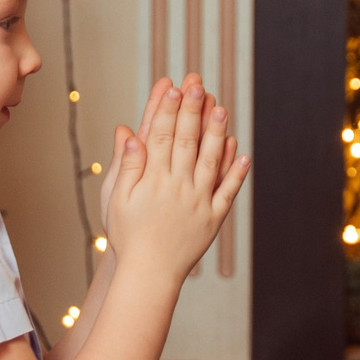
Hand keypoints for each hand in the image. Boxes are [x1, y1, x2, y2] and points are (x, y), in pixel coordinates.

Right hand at [103, 73, 249, 283]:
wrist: (149, 273)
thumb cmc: (128, 235)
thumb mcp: (116, 199)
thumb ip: (126, 165)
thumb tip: (128, 133)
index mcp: (153, 180)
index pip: (160, 137)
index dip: (167, 110)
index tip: (174, 88)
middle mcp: (178, 187)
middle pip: (187, 142)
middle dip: (193, 111)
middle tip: (199, 86)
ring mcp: (199, 202)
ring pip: (211, 161)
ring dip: (217, 134)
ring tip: (222, 109)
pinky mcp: (213, 219)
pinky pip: (227, 192)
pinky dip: (236, 173)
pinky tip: (243, 153)